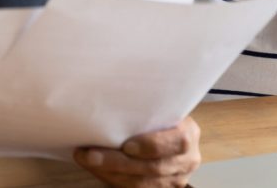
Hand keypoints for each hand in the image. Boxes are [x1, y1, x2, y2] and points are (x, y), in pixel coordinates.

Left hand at [73, 117, 201, 187]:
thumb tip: (108, 97)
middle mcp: (188, 159)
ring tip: (87, 161)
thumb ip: (145, 108)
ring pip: (142, 183)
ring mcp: (176, 178)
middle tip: (90, 155)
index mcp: (189, 133)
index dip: (151, 145)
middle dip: (118, 162)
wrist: (164, 132)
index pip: (177, 142)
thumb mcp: (158, 107)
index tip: (126, 145)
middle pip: (154, 167)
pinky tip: (97, 170)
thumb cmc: (156, 115)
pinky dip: (113, 180)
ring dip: (110, 173)